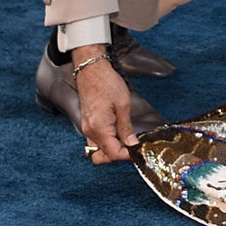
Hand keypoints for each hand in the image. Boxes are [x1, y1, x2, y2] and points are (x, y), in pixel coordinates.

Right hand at [73, 48, 138, 163]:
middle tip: (133, 147)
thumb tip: (132, 144)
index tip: (139, 151)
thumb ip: (126, 128)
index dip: (127, 155)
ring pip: (98, 151)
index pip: (113, 153)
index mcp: (98, 127)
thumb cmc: (106, 82)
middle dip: (118, 156)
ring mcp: (87, 128)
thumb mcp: (123, 104)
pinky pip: (96, 141)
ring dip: (112, 150)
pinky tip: (118, 134)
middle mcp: (89, 131)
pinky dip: (107, 142)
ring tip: (127, 140)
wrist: (91, 69)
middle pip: (102, 156)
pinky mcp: (87, 124)